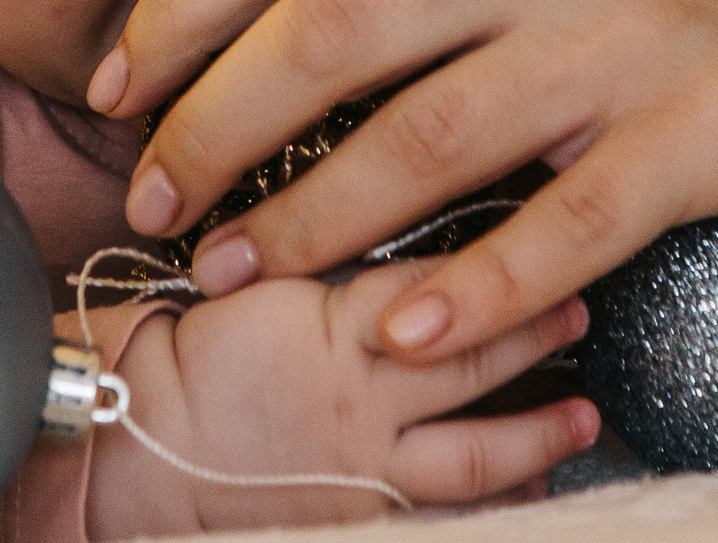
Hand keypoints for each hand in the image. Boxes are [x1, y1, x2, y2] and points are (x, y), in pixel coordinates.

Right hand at [84, 263, 597, 535]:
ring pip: (473, 452)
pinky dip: (490, 508)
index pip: (431, 282)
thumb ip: (316, 253)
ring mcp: (363, 464)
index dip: (491, 257)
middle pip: (470, 360)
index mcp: (330, 321)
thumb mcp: (247, 279)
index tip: (541, 231)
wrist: (133, 448)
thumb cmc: (177, 355)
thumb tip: (374, 206)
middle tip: (584, 310)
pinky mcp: (356, 518)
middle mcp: (359, 394)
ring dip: (537, 435)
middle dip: (533, 333)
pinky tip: (532, 496)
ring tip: (585, 417)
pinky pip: (440, 516)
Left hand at [89, 0, 717, 364]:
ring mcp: (628, 38)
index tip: (110, 78)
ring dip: (310, 215)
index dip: (178, 7)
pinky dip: (472, 282)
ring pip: (427, 130)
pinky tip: (401, 332)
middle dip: (209, 121)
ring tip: (235, 273)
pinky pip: (569, 219)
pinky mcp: (712, 129)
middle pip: (327, 30)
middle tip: (148, 200)